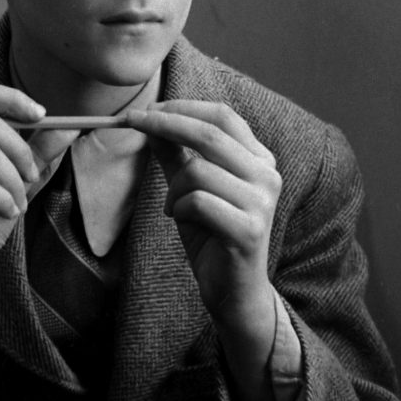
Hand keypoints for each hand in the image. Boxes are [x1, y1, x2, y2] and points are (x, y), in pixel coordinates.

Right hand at [0, 79, 65, 317]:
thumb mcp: (15, 182)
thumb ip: (37, 153)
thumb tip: (70, 127)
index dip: (10, 98)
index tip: (41, 116)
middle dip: (21, 150)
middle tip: (30, 178)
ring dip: (14, 183)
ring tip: (14, 203)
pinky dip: (4, 199)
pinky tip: (4, 213)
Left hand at [126, 101, 280, 339]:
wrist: (234, 293)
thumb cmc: (212, 234)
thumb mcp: (190, 186)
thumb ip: (175, 153)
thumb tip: (150, 118)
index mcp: (258, 158)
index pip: (221, 115)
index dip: (182, 107)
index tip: (147, 109)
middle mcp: (267, 175)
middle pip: (209, 133)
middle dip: (164, 123)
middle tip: (133, 121)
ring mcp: (261, 203)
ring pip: (198, 170)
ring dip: (172, 188)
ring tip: (174, 206)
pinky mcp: (249, 230)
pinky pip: (198, 202)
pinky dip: (179, 208)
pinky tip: (183, 220)